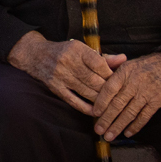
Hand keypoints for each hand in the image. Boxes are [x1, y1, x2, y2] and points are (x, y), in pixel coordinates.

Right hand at [8, 31, 125, 114]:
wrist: (36, 55)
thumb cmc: (65, 52)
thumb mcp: (82, 49)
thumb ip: (104, 57)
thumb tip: (124, 59)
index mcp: (77, 49)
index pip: (99, 64)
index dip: (111, 74)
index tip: (118, 80)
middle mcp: (68, 62)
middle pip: (94, 80)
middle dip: (107, 89)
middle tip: (117, 96)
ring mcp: (61, 76)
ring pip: (86, 91)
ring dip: (100, 100)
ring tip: (110, 105)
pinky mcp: (55, 88)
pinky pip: (73, 101)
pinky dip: (86, 108)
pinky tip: (95, 112)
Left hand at [90, 51, 160, 141]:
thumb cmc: (146, 65)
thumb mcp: (128, 62)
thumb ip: (112, 69)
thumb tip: (96, 76)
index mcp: (125, 72)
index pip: (109, 89)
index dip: (101, 102)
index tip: (94, 113)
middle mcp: (135, 83)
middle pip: (117, 104)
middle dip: (106, 119)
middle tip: (98, 130)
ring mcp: (146, 93)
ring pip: (129, 113)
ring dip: (118, 126)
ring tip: (109, 136)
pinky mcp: (157, 102)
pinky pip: (144, 117)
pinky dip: (135, 126)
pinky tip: (127, 133)